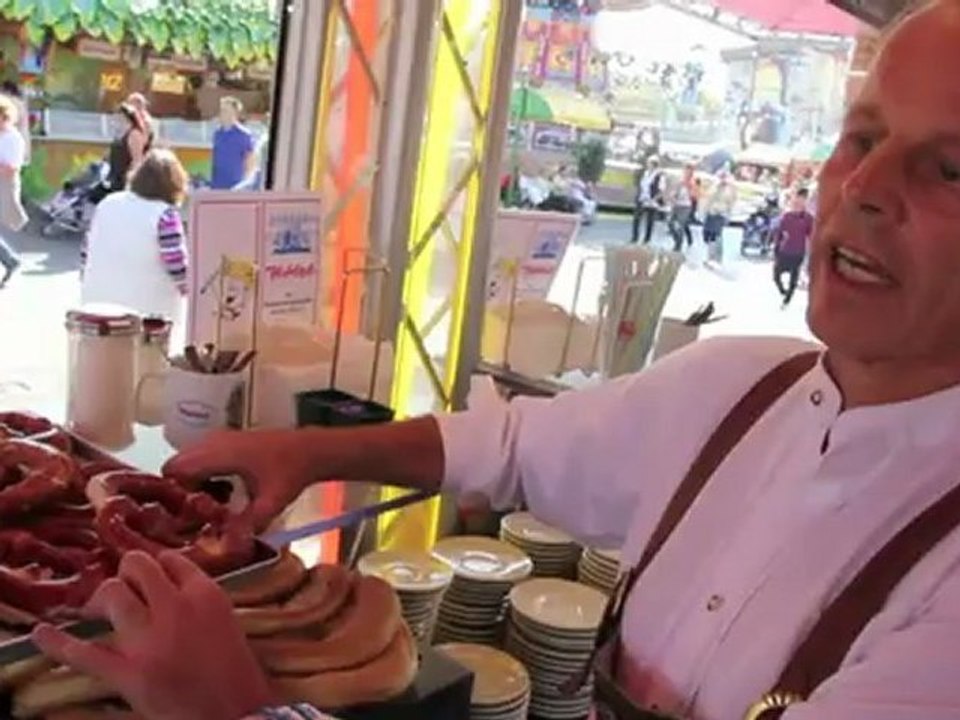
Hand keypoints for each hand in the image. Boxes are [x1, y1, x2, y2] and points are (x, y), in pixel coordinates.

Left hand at [32, 551, 274, 719]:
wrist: (233, 713)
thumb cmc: (235, 669)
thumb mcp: (224, 618)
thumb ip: (196, 598)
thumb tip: (163, 583)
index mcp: (205, 594)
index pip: (171, 560)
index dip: (159, 567)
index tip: (153, 579)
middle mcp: (176, 608)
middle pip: (138, 566)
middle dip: (128, 574)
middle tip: (126, 590)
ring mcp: (150, 640)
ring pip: (113, 592)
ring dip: (104, 598)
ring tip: (102, 610)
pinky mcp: (129, 673)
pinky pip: (85, 652)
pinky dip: (58, 643)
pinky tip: (42, 633)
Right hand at [163, 429, 320, 529]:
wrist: (310, 449)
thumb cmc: (292, 472)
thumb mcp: (271, 503)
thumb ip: (249, 524)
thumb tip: (228, 544)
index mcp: (220, 454)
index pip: (175, 469)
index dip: (171, 492)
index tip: (182, 513)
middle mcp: (214, 441)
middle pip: (176, 465)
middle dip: (179, 489)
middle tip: (195, 512)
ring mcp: (220, 437)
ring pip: (188, 460)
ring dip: (192, 481)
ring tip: (211, 503)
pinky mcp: (227, 439)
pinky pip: (201, 456)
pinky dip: (203, 473)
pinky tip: (223, 490)